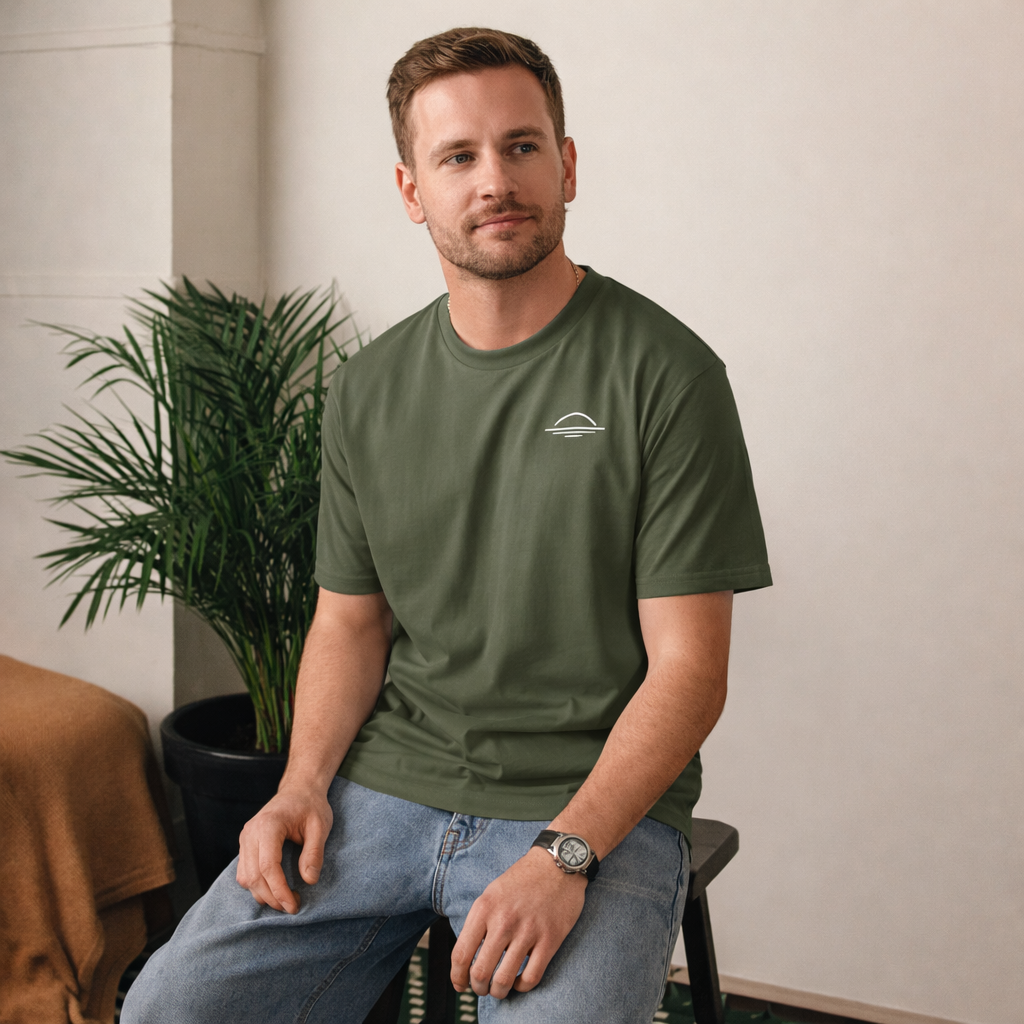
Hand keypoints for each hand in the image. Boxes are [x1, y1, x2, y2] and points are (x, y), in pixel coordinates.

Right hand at [236, 784, 332, 913]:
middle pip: (253, 876)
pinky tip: (274, 889)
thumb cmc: (311, 805)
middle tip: (293, 907)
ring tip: (286, 900)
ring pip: (245, 878)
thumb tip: (309, 880)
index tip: (294, 905)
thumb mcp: (320, 826)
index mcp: (268, 825)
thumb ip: (314, 853)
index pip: (268, 866)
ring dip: (263, 894)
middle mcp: (251, 832)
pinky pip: (244, 872)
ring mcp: (245, 838)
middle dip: (272, 897)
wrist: (299, 789)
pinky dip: (256, 885)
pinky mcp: (245, 844)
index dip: (279, 890)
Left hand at [450, 848, 586, 998]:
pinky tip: (520, 981)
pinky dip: (522, 987)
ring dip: (498, 992)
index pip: (461, 954)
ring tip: (499, 989)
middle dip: (477, 988)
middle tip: (481, 988)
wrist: (557, 863)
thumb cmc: (523, 878)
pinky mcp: (550, 940)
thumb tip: (469, 954)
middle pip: (480, 973)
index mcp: (485, 908)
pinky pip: (531, 978)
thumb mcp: (492, 892)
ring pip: (503, 981)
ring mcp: (528, 932)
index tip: (460, 984)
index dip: (457, 977)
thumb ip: (480, 921)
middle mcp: (503, 921)